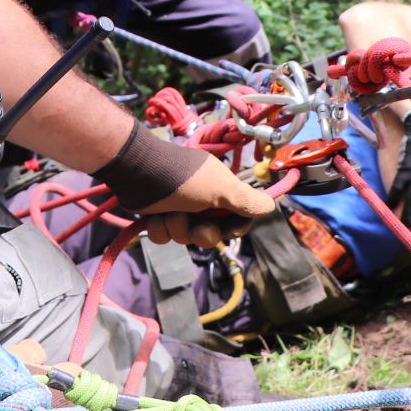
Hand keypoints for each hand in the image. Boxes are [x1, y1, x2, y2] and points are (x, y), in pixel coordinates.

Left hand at [139, 155, 274, 248]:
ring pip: (186, 237)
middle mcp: (202, 200)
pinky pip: (164, 237)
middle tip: (196, 222)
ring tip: (170, 213)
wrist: (138, 173)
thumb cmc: (184, 179)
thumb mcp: (221, 188)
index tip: (229, 230)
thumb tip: (272, 206)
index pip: (237, 218)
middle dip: (201, 232)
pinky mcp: (157, 216)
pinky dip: (159, 229)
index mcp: (220, 190)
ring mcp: (179, 208)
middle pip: (212, 234)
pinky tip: (154, 217)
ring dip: (178, 228)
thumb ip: (246, 200)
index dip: (234, 228)